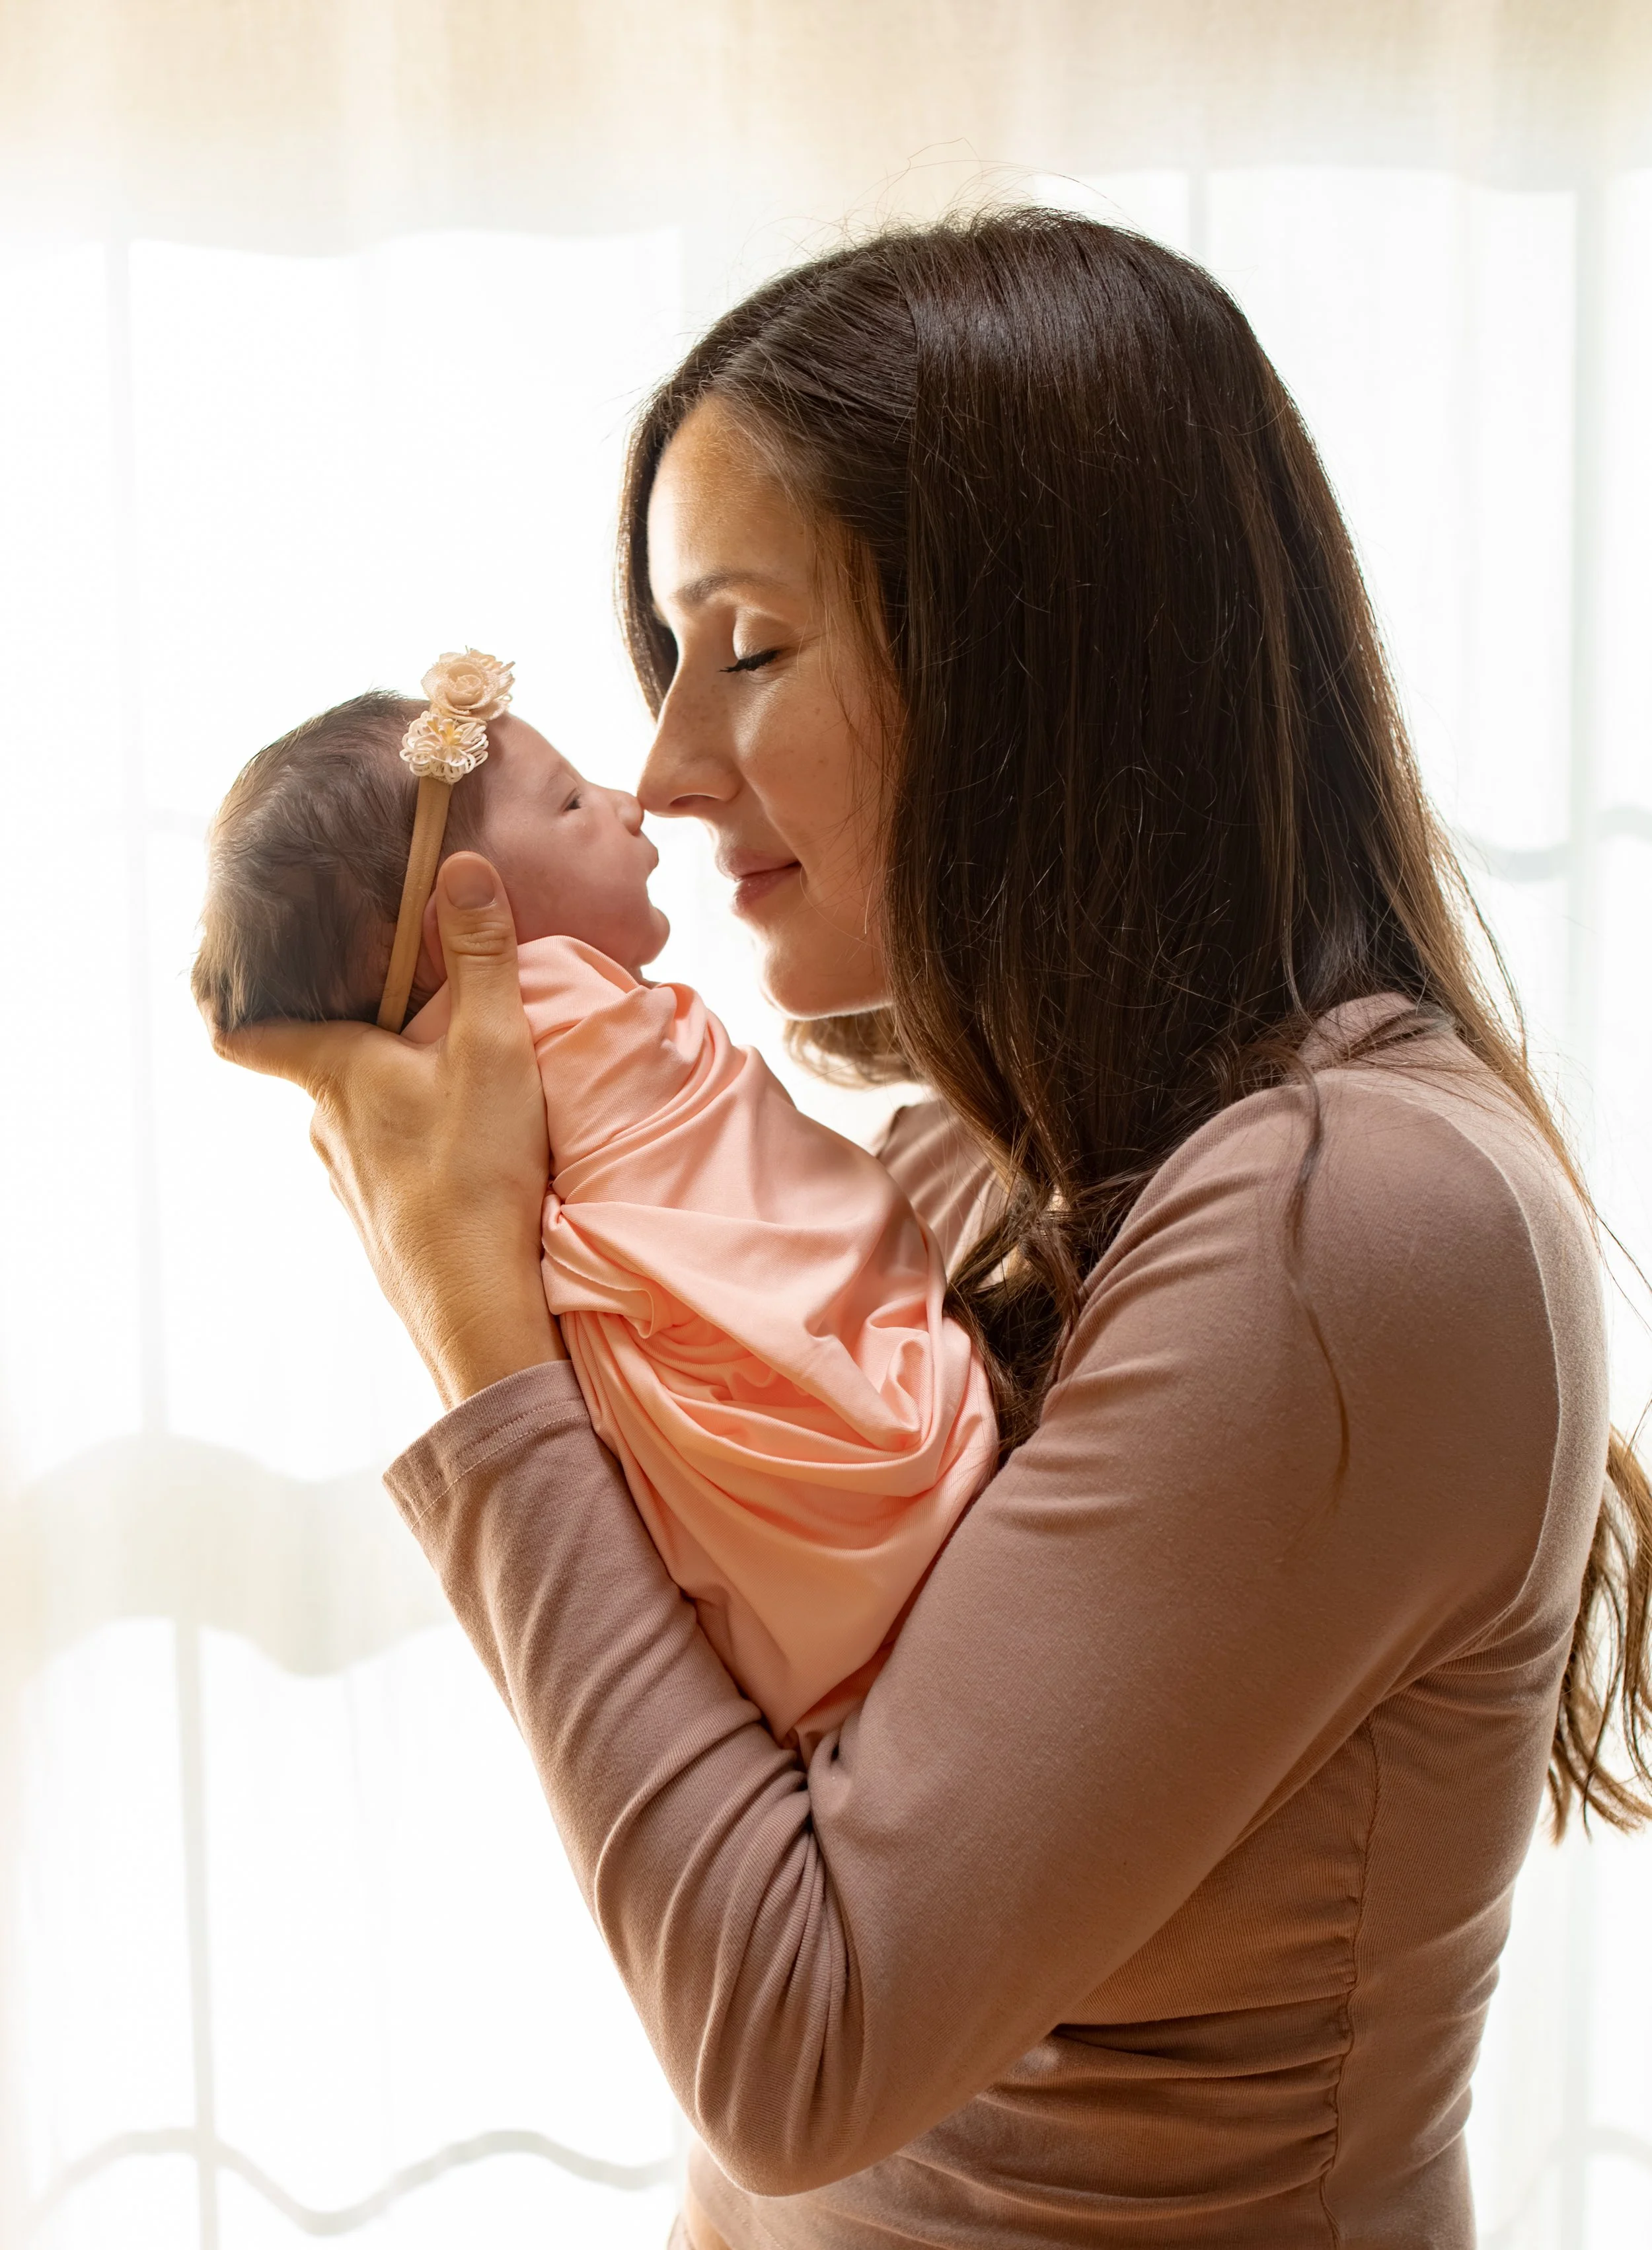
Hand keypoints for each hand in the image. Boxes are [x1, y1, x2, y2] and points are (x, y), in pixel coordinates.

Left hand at [215, 853, 564, 1406]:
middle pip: (323, 1068)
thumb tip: (461, 865)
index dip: (230, 1002)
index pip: (245, 1035)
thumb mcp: (493, 1047)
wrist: (478, 1307)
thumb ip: (481, 956)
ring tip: (456, 1088)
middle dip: (362, 1038)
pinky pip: (388, 1170)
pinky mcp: (382, 1228)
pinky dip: (416, 1152)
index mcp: (333, 1073)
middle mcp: (323, 1129)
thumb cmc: (477, 1170)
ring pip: (358, 1122)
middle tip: (416, 1013)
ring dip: (395, 1099)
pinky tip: (466, 1158)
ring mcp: (349, 1185)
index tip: (228, 976)